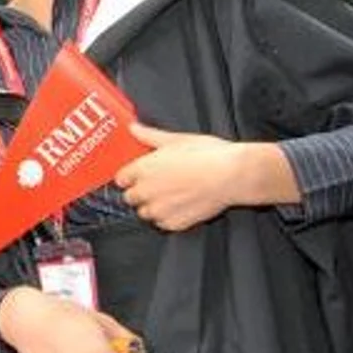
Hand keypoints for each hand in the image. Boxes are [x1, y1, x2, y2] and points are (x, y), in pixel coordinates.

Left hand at [115, 124, 291, 230]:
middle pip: (130, 198)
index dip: (130, 176)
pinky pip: (162, 224)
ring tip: (171, 195)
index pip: (120, 179)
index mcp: (142, 169)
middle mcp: (146, 191)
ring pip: (145, 213)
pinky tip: (181, 205)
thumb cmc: (207, 155)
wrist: (232, 176)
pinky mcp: (174, 223)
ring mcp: (159, 210)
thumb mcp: (176, 139)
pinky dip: (168, 217)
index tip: (137, 175)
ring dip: (153, 206)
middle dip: (140, 192)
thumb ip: (149, 136)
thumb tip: (134, 128)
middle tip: (157, 185)